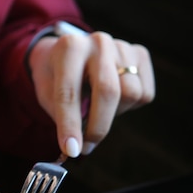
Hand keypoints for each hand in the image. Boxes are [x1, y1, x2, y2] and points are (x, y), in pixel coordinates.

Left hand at [28, 30, 154, 156]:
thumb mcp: (47, 94)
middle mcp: (99, 43)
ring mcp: (122, 46)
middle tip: (86, 147)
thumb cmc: (56, 76)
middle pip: (108, 91)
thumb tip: (77, 148)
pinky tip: (113, 99)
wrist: (71, 52)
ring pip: (130, 94)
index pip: (70, 92)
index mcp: (70, 47)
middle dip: (98, 127)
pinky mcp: (140, 55)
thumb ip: (62, 118)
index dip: (70, 125)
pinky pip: (144, 94)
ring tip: (98, 110)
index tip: (72, 150)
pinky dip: (129, 106)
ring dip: (114, 114)